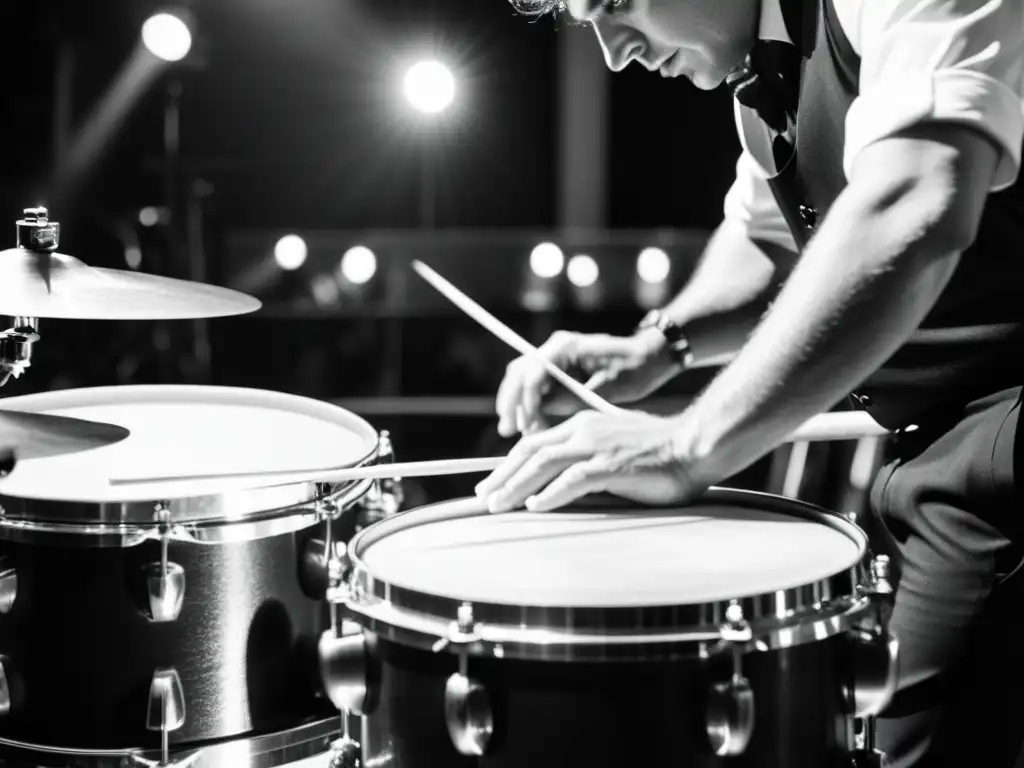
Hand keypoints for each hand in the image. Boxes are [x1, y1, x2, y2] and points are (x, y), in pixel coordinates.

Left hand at [475, 410, 710, 512]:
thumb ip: (587, 461)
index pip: (535, 444)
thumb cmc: (660, 454)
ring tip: (499, 506)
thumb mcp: (614, 449)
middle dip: (502, 476)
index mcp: (583, 425)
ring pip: (543, 464)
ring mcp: (596, 446)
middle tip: (483, 498)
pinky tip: (536, 507)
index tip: (494, 483)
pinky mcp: (611, 465)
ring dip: (516, 486)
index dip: (510, 464)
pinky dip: (551, 494)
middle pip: (530, 452)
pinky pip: (573, 480)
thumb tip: (562, 486)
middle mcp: (584, 430)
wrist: (694, 446)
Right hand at [495, 329, 678, 436]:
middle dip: (512, 402)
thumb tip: (544, 413)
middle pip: (519, 372)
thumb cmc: (636, 368)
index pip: (534, 371)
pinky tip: (529, 427)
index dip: (528, 401)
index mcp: (568, 346)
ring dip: (516, 405)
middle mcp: (556, 347)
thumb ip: (575, 398)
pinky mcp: (559, 370)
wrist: (650, 357)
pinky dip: (529, 405)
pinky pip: (535, 386)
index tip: (529, 427)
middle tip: (508, 431)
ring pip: (522, 379)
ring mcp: (556, 357)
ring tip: (513, 432)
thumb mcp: (610, 387)